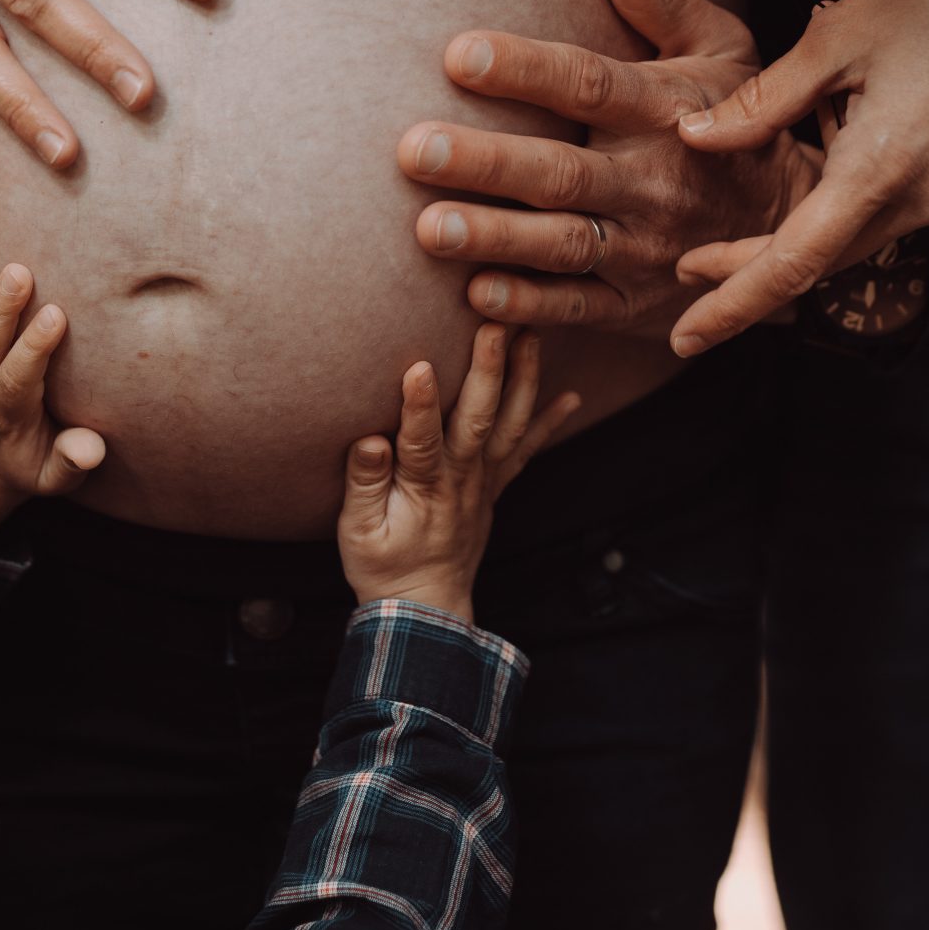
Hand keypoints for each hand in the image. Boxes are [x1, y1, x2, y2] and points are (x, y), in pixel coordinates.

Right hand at [337, 325, 579, 622]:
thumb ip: (364, 483)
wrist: (426, 606)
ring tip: (532, 334)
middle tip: (495, 324)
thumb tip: (370, 440)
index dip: (420, 405)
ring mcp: (484, 480)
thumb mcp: (358, 533)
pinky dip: (549, 422)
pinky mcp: (495, 485)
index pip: (421, 440)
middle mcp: (461, 478)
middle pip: (478, 419)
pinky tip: (571, 396)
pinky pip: (526, 449)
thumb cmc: (383, 566)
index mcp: (423, 488)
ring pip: (510, 424)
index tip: (422, 366)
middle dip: (488, 369)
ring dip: (524, 378)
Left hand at [397, 0, 819, 338]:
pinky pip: (580, 307)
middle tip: (413, 150)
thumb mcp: (721, 48)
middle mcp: (653, 179)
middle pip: (561, 170)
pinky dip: (529, 305)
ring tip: (429, 227)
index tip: (459, 54)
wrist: (789, 222)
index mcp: (666, 109)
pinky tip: (476, 294)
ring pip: (563, 243)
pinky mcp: (636, 301)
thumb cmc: (738, 120)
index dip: (525, 70)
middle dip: (486, 162)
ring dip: (494, 237)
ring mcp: (646, 246)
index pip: (587, 83)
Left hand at [671, 0, 928, 352]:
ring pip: (856, 237)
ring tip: (768, 174)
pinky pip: (890, 212)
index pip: (795, 261)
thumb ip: (762, 102)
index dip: (735, 302)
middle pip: (824, 260)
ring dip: (803, 225)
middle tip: (687, 271)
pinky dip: (845, 198)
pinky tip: (836, 137)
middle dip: (754, 270)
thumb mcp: (832, 38)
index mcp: (886, 165)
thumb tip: (694, 138)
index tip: (686, 336)